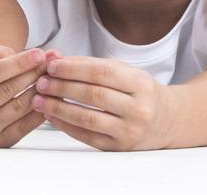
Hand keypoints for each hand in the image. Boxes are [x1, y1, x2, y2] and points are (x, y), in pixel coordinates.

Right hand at [0, 44, 47, 146]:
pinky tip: (49, 97)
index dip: (18, 63)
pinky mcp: (0, 141)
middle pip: (8, 89)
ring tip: (52, 77)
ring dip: (40, 90)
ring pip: (19, 107)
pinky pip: (26, 125)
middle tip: (51, 63)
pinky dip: (41, 110)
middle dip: (33, 73)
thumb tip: (16, 55)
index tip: (39, 53)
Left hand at [31, 52, 177, 150]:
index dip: (74, 68)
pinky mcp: (118, 148)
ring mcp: (129, 130)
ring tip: (40, 100)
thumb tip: (57, 58)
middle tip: (41, 82)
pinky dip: (65, 126)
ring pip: (87, 118)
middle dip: (62, 87)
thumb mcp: (124, 72)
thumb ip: (91, 65)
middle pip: (93, 95)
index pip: (101, 72)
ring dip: (59, 108)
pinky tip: (52, 116)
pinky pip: (86, 137)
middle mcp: (138, 108)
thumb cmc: (140, 92)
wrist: (167, 120)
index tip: (52, 66)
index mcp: (140, 83)